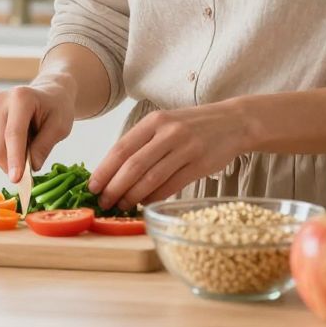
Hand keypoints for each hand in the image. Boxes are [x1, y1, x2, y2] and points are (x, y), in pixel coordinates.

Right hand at [0, 74, 77, 182]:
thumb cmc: (56, 109)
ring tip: (28, 147)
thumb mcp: (60, 127)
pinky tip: (18, 144)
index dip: (14, 158)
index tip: (16, 179)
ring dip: (8, 160)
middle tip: (30, 170)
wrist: (48, 94)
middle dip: (11, 165)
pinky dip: (4, 154)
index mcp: (21, 97)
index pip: (13, 134)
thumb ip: (44, 146)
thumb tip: (29, 167)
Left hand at [88, 102, 247, 209]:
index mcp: (153, 121)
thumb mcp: (165, 124)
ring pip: (151, 178)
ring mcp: (185, 148)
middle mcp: (168, 132)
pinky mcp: (200, 164)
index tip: (92, 186)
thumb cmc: (192, 126)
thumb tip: (114, 172)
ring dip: (133, 196)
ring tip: (122, 205)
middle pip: (133, 165)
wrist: (232, 122)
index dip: (104, 170)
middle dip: (114, 187)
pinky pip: (172, 185)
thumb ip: (142, 143)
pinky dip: (155, 197)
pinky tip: (145, 203)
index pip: (121, 148)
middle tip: (104, 202)